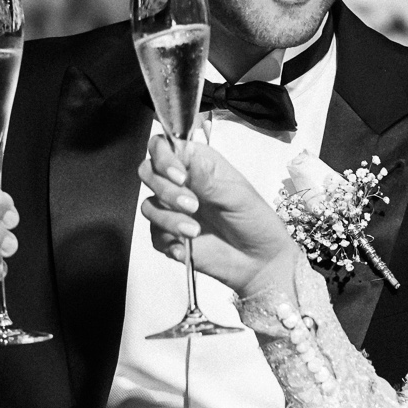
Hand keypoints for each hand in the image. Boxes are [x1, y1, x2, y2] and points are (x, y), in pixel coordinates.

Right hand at [138, 135, 296, 296]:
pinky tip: (185, 249)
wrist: (259, 260)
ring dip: (168, 219)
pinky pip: (154, 235)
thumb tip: (190, 160)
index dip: (163, 157)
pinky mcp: (169, 236)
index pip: (164, 146)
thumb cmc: (255, 220)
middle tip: (192, 206)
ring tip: (195, 231)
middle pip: (148, 172)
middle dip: (165, 189)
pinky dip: (167, 241)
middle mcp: (181, 183)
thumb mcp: (237, 197)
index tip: (180, 177)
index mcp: (198, 164)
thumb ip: (209, 182)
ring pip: (148, 206)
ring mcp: (173, 210)